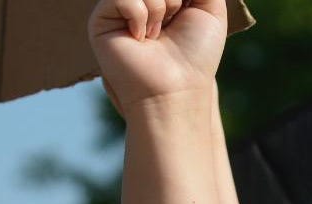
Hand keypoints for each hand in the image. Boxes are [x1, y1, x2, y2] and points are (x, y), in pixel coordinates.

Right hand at [88, 0, 225, 111]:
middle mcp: (138, 2)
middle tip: (175, 20)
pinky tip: (141, 38)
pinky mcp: (101, 18)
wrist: (177, 88)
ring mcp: (118, 9)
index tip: (182, 8)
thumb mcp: (210, 10)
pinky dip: (141, 15)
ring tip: (159, 33)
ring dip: (161, 6)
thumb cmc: (196, 54)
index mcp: (162, 0)